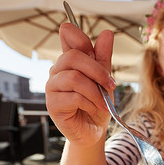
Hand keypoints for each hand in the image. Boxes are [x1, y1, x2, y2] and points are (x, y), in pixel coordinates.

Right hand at [46, 23, 115, 146]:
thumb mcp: (104, 79)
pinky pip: (74, 97)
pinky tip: (92, 109)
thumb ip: (103, 58)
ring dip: (95, 92)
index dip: (77, 35)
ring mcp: (52, 88)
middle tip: (111, 85)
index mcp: (69, 62)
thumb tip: (107, 33)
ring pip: (74, 78)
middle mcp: (57, 72)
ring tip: (103, 103)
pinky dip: (90, 103)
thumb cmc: (97, 104)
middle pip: (72, 57)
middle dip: (97, 71)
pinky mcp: (53, 105)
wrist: (93, 131)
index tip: (92, 48)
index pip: (67, 37)